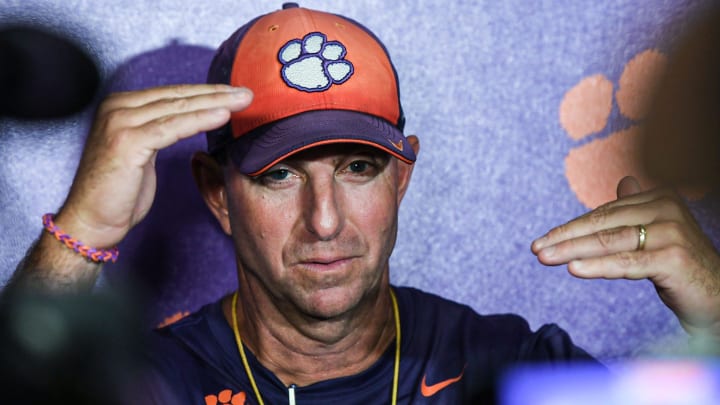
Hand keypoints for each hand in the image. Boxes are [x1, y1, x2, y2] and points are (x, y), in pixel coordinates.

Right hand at [56, 84, 252, 247]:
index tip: (235, 92)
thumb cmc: (119, 192)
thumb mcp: (143, 151)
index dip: (207, 92)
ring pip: (178, 109)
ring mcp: (120, 122)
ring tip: (243, 101)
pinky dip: (200, 121)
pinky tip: (222, 116)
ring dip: (215, 104)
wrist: (91, 221)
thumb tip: (193, 118)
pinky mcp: (126, 141)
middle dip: (217, 94)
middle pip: (178, 97)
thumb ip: (160, 130)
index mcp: (121, 106)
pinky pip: (172, 128)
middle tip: (247, 92)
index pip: (173, 94)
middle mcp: (117, 107)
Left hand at [532, 176, 719, 337]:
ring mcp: (672, 232)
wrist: (718, 296)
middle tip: (536, 249)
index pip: (604, 213)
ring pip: (610, 242)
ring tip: (545, 258)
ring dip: (572, 250)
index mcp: (660, 197)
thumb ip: (637, 210)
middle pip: (603, 224)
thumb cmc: (681, 264)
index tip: (544, 239)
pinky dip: (597, 265)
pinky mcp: (674, 258)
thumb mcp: (657, 233)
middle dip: (565, 238)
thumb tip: (624, 182)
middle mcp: (667, 208)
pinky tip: (573, 269)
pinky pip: (627, 262)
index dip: (572, 227)